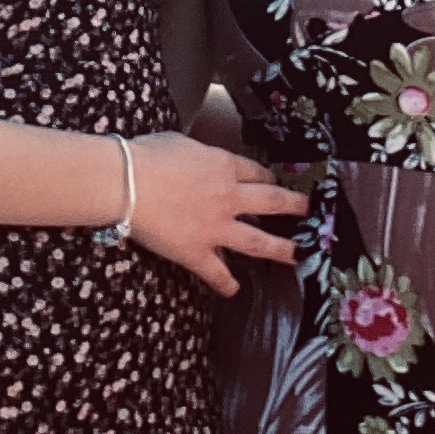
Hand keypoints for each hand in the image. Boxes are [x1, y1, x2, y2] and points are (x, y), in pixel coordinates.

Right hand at [125, 132, 307, 295]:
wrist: (126, 182)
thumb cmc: (147, 156)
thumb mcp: (182, 142)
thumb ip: (199, 154)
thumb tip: (197, 157)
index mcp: (225, 167)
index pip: (256, 172)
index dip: (268, 178)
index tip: (275, 181)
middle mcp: (229, 197)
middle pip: (272, 202)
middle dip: (294, 207)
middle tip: (308, 211)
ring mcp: (216, 228)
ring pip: (258, 242)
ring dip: (281, 249)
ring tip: (297, 255)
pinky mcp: (196, 252)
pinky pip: (217, 272)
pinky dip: (226, 283)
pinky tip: (234, 291)